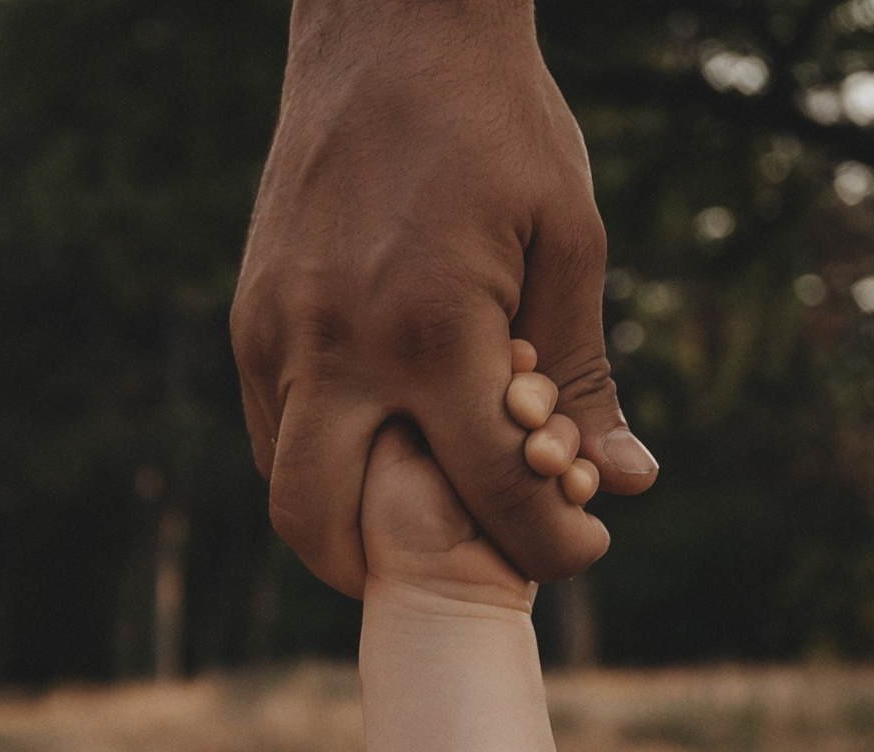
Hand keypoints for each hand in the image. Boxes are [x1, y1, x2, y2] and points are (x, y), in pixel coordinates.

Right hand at [232, 0, 656, 596]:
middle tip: (452, 570)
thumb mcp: (569, 239)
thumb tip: (625, 480)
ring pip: (283, 485)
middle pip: (323, 527)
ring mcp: (275, 335)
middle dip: (384, 575)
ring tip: (420, 510)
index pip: (487, 487)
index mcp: (430, 328)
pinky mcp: (248, 318)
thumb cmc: (498, 126)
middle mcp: (334, 346)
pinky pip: (270, 427)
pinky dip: (321, 458)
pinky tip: (381, 437)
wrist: (389, 32)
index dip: (544, 541)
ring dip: (345, 520)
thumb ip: (584, 372)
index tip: (578, 546)